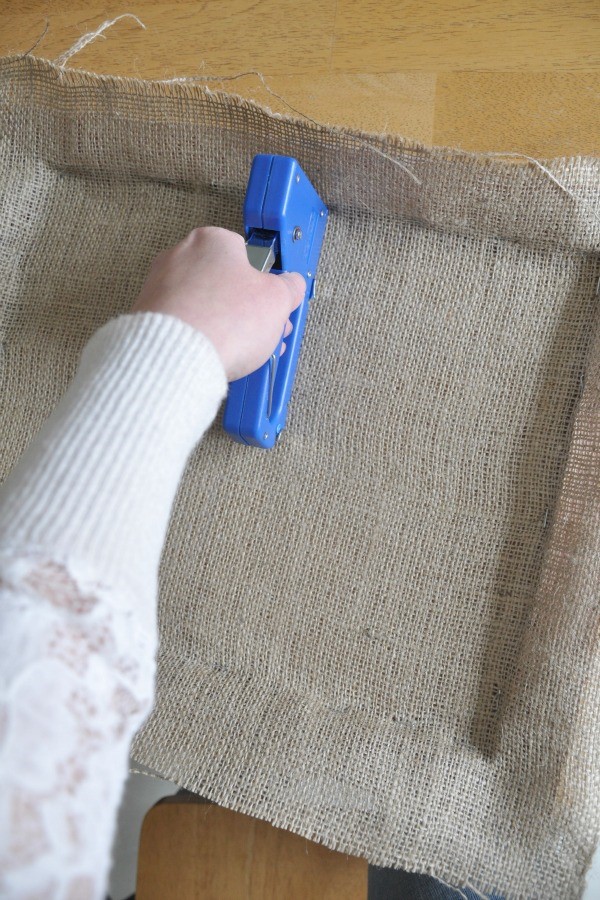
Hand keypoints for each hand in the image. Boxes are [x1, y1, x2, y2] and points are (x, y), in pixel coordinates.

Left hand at [131, 227, 305, 380]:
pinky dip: (200, 336)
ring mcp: (160, 285)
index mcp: (213, 240)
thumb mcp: (278, 300)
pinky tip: (214, 354)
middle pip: (225, 282)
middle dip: (247, 309)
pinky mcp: (148, 315)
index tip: (272, 305)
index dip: (265, 285)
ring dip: (226, 325)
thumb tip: (291, 285)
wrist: (176, 357)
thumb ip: (289, 288)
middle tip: (263, 332)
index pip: (247, 256)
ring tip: (242, 350)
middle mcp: (181, 255)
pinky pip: (184, 323)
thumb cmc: (223, 321)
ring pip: (204, 304)